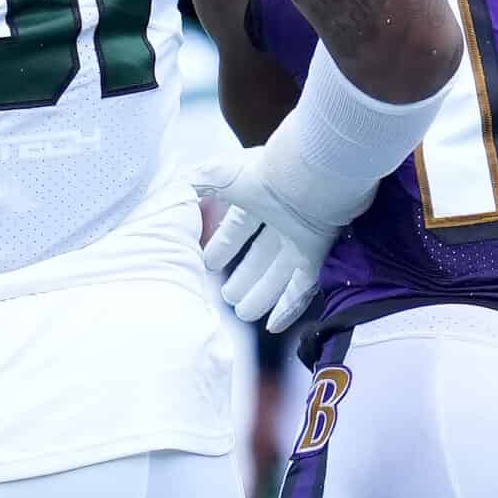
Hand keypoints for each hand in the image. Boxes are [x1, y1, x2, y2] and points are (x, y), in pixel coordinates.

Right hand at [190, 151, 359, 331]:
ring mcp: (302, 235)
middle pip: (261, 253)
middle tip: (228, 298)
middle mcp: (281, 217)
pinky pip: (304, 284)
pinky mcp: (319, 251)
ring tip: (244, 314)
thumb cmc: (267, 171)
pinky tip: (275, 325)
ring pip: (280, 271)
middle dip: (245, 275)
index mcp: (258, 196)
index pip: (239, 226)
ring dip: (263, 293)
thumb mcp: (220, 176)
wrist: (317, 172)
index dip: (224, 245)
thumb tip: (177, 193)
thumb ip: (196, 186)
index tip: (208, 264)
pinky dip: (289, 305)